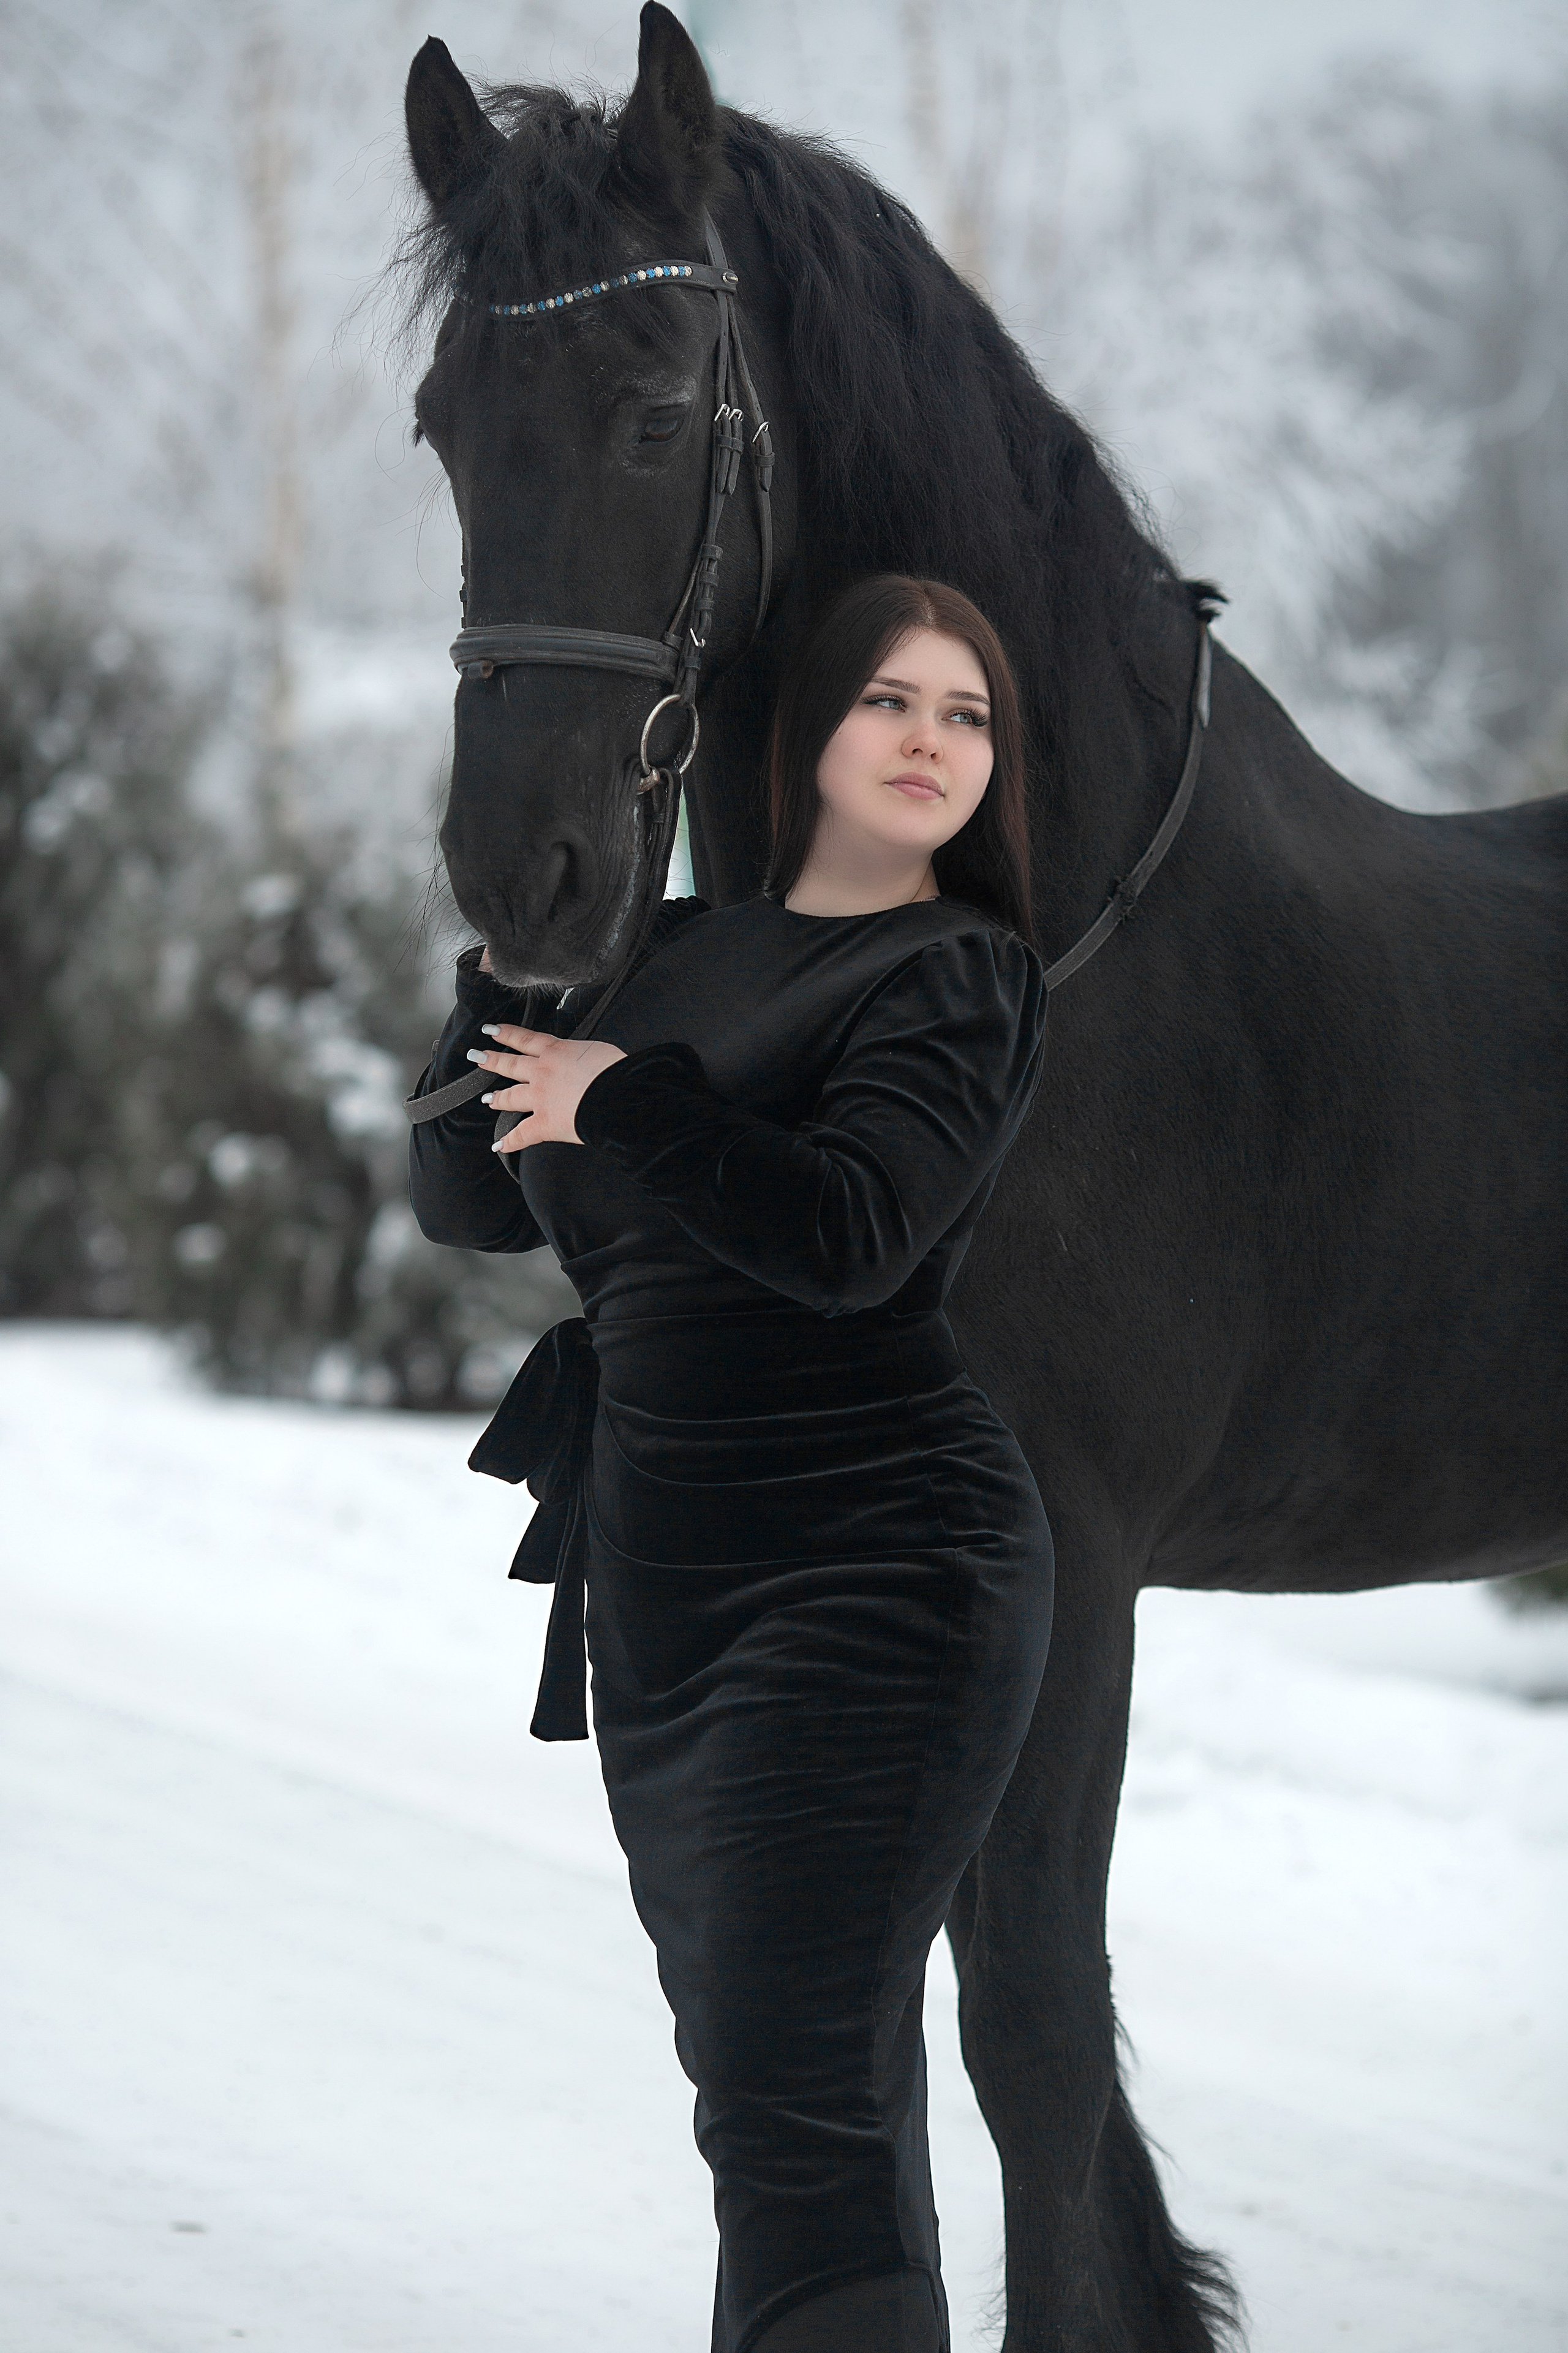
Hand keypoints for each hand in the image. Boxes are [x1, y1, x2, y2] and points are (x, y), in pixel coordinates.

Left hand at [468, 1024, 625, 1152]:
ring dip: (497, 1098)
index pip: (526, 1039)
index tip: (492, 1030)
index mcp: (557, 1051)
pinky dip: (509, 1141)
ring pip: (511, 1096)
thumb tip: (585, 1060)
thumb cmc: (616, 1070)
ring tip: (488, 1098)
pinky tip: (499, 1145)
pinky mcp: (544, 1123)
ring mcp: (540, 1098)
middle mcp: (542, 1072)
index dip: (507, 1034)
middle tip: (478, 1057)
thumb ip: (582, 1055)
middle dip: (491, 1060)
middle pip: (511, 1064)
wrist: (619, 1094)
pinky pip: (522, 1134)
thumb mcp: (597, 1049)